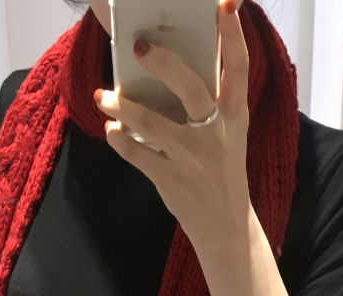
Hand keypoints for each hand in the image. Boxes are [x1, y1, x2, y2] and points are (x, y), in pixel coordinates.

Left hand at [93, 0, 251, 254]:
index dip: (233, 36)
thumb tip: (174, 64)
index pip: (238, 69)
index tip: (224, 6)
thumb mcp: (228, 134)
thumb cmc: (222, 170)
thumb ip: (211, 102)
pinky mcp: (171, 181)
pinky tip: (111, 131)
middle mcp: (215, 134)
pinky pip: (138, 155)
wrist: (226, 227)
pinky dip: (120, 140)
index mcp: (234, 116)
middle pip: (191, 89)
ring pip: (152, 124)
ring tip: (104, 96)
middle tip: (139, 46)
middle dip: (164, 64)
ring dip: (123, 106)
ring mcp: (192, 159)